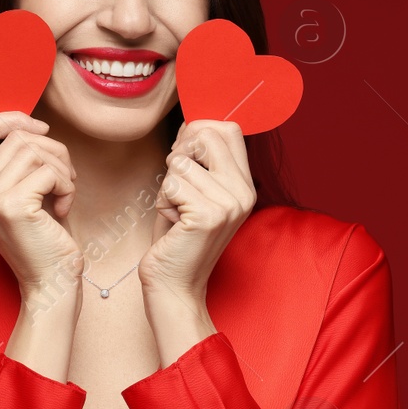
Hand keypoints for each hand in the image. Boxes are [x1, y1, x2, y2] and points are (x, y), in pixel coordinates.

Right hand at [0, 112, 82, 302]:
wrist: (51, 284)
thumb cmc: (45, 239)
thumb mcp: (24, 194)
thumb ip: (17, 163)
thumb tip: (33, 125)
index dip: (12, 118)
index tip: (41, 130)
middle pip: (18, 137)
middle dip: (53, 151)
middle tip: (64, 180)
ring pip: (35, 150)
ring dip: (62, 168)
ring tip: (64, 194)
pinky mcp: (12, 206)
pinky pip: (49, 171)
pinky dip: (66, 185)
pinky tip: (63, 208)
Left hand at [139, 119, 254, 304]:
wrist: (174, 285)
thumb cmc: (178, 237)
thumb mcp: (192, 190)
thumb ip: (197, 158)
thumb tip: (192, 123)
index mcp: (244, 184)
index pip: (228, 129)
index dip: (197, 133)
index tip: (184, 158)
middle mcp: (243, 192)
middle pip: (206, 135)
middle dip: (179, 154)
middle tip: (177, 187)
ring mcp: (229, 204)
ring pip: (180, 162)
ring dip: (167, 186)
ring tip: (177, 212)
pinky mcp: (208, 216)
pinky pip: (171, 184)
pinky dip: (163, 202)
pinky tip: (174, 222)